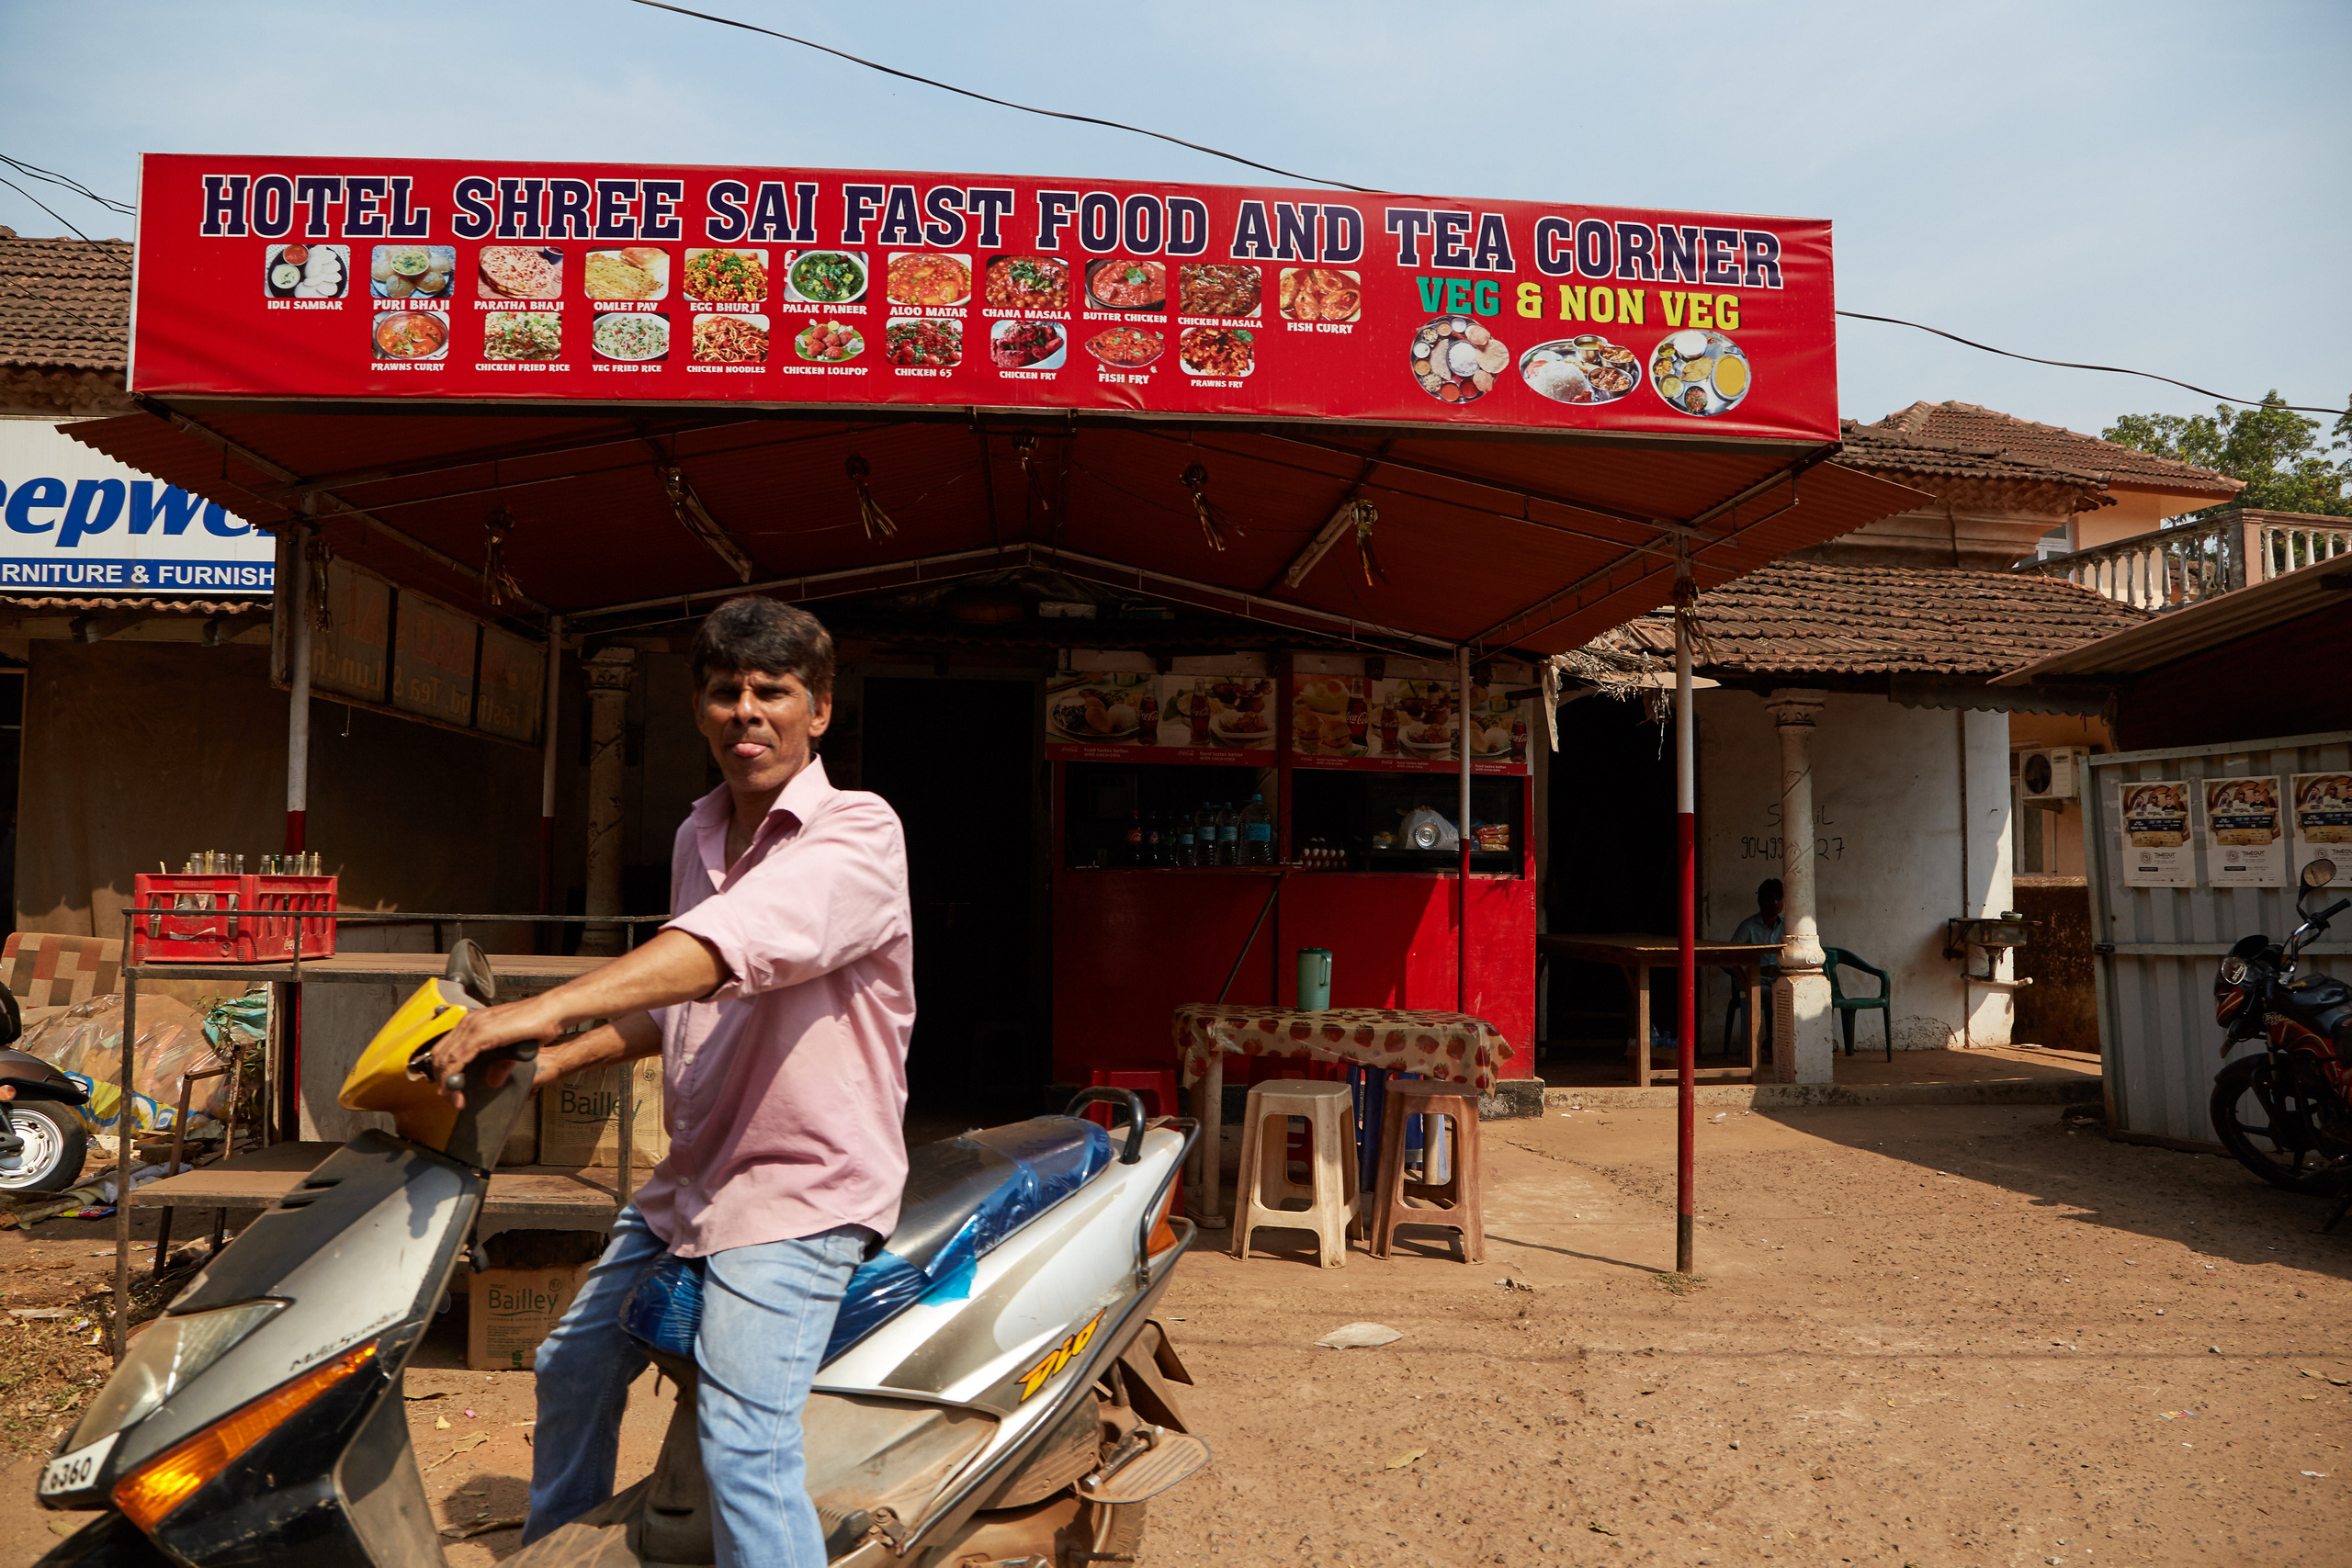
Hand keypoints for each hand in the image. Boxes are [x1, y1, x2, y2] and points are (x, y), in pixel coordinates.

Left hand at [430, 998, 556, 1108]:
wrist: (551, 1012)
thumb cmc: (537, 1023)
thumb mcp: (512, 1048)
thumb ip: (500, 1062)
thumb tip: (492, 1079)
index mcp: (474, 1022)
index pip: (446, 1049)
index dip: (444, 1072)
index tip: (448, 1090)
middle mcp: (470, 1022)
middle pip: (440, 1054)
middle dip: (443, 1080)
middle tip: (451, 1098)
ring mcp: (474, 1025)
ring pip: (445, 1058)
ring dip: (448, 1083)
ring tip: (455, 1099)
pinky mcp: (480, 1033)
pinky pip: (457, 1058)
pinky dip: (453, 1077)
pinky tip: (458, 1090)